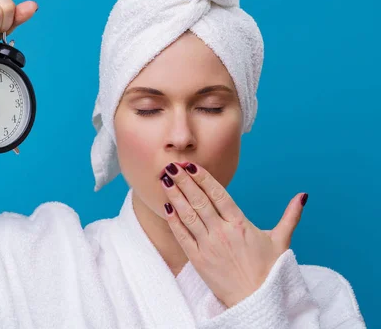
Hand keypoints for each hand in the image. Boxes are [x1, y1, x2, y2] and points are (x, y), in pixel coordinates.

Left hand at [160, 161, 306, 307]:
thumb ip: (290, 216)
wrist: (258, 301)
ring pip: (188, 215)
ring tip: (165, 180)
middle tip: (171, 166)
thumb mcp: (282, 241)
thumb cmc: (270, 271)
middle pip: (200, 201)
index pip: (218, 194)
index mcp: (241, 224)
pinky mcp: (198, 260)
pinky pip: (182, 236)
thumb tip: (302, 196)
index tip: (191, 166)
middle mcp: (222, 232)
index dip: (203, 178)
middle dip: (184, 182)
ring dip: (175, 196)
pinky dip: (174, 221)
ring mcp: (209, 246)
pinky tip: (167, 207)